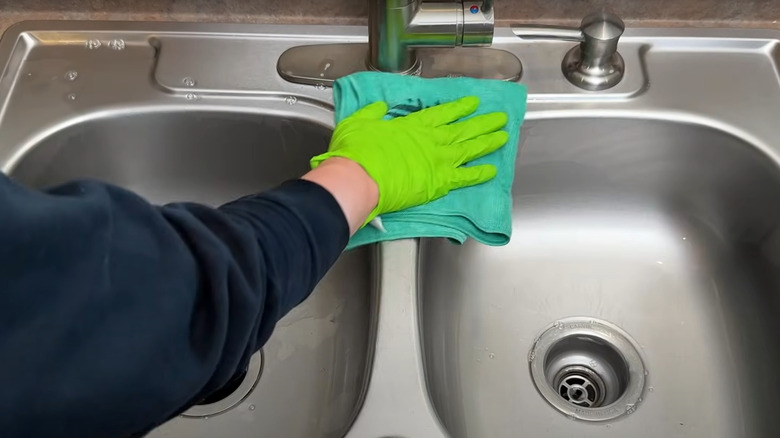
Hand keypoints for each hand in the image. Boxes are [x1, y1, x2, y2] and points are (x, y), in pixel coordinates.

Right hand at [310, 96, 508, 224]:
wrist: (360, 178)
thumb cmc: (356, 151)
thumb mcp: (358, 122)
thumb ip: (372, 113)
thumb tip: (379, 107)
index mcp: (414, 125)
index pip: (443, 113)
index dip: (460, 107)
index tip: (473, 103)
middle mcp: (432, 140)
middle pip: (464, 129)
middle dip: (483, 123)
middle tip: (500, 118)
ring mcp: (439, 161)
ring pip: (470, 149)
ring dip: (488, 142)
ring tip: (504, 137)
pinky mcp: (440, 183)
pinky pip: (465, 178)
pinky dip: (480, 174)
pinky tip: (493, 171)